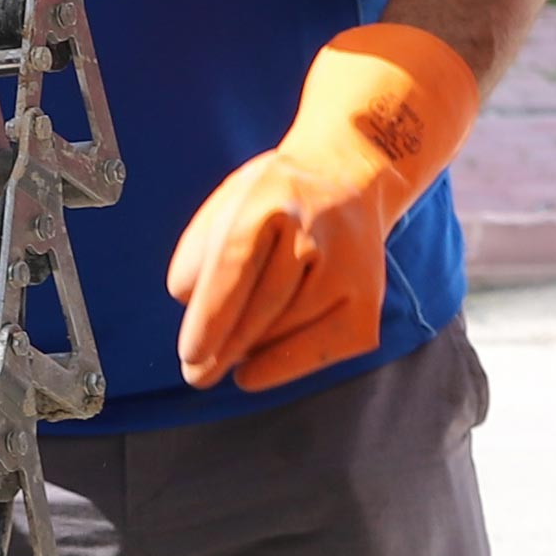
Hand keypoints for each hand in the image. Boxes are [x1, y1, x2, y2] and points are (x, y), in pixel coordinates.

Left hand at [168, 23, 481, 393]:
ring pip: (288, 332)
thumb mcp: (229, 205)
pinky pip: (320, 350)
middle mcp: (316, 231)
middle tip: (196, 374)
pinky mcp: (368, 304)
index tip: (191, 353)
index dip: (211, 314)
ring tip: (228, 353)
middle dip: (224, 348)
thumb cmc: (275, 202)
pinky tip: (257, 365)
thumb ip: (199, 250)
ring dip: (251, 352)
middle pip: (263, 306)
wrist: (351, 180)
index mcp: (273, 197)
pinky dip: (284, 364)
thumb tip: (186, 300)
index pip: (237, 264)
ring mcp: (349, 269)